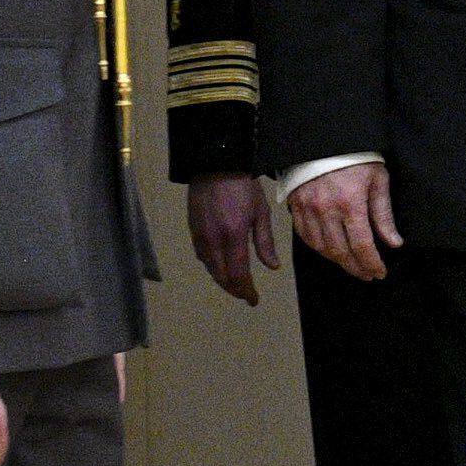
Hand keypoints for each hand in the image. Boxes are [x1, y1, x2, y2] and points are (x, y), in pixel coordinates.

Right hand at [187, 173, 280, 304]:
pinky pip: (202, 255)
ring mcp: (200, 235)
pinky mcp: (193, 229)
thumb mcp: (261, 213)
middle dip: (234, 289)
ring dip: (222, 280)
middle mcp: (214, 240)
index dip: (246, 291)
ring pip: (210, 268)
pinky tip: (220, 266)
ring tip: (235, 285)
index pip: (238, 274)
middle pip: (221, 276)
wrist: (216, 165)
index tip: (253, 300)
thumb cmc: (244, 187)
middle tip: (246, 295)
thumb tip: (272, 267)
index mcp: (233, 236)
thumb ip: (265, 243)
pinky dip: (212, 266)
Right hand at [288, 162, 398, 279]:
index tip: (380, 273)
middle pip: (340, 251)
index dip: (371, 263)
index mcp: (350, 203)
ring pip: (321, 248)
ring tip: (352, 265)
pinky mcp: (296, 206)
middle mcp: (326, 209)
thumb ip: (384, 214)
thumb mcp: (378, 181)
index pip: (362, 245)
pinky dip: (318, 248)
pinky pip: (305, 236)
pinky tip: (330, 252)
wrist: (325, 139)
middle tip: (367, 275)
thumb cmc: (356, 158)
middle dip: (356, 267)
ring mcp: (308, 209)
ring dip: (338, 261)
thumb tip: (393, 243)